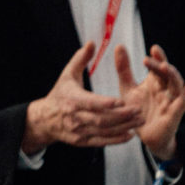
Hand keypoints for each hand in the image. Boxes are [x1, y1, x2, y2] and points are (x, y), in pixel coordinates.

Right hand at [21, 41, 144, 152]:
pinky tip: (130, 135)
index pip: (90, 103)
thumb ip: (81, 59)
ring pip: (103, 131)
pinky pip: (101, 142)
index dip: (105, 103)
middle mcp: (75, 117)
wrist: (44, 119)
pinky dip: (116, 140)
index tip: (121, 101)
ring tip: (140, 121)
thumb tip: (92, 42)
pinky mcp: (81, 141)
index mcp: (72, 100)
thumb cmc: (60, 94)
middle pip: (101, 119)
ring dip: (123, 127)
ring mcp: (78, 131)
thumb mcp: (67, 75)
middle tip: (139, 110)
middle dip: (121, 116)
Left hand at [116, 44, 184, 160]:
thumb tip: (119, 45)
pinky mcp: (174, 114)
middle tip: (150, 58)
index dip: (158, 57)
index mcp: (155, 82)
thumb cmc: (136, 110)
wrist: (142, 136)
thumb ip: (124, 69)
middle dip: (160, 64)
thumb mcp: (127, 88)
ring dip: (172, 75)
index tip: (153, 48)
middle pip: (167, 74)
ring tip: (165, 66)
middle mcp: (165, 89)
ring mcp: (171, 101)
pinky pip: (183, 102)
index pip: (158, 67)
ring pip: (176, 85)